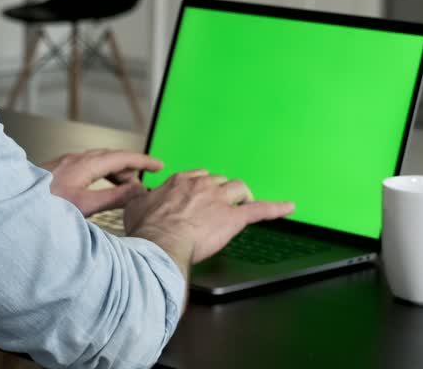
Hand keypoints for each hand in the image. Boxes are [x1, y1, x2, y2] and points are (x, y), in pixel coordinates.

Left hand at [41, 149, 162, 216]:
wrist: (11, 204)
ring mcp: (64, 163)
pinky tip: (98, 187)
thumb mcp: (85, 206)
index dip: (142, 161)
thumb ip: (113, 198)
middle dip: (130, 167)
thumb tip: (137, 190)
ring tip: (125, 187)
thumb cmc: (44, 209)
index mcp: (84, 165)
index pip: (121, 157)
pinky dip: (100, 174)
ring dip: (114, 171)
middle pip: (110, 157)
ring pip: (97, 161)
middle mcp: (74, 159)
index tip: (159, 165)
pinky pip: (86, 166)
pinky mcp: (56, 170)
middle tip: (145, 180)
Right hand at [125, 170, 294, 264]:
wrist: (161, 245)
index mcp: (180, 181)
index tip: (200, 195)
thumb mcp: (134, 208)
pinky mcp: (233, 218)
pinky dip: (276, 208)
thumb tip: (137, 197)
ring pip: (238, 189)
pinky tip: (288, 208)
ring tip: (244, 205)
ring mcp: (219, 200)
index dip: (201, 188)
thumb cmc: (147, 230)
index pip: (197, 177)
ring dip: (242, 197)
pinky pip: (259, 210)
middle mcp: (201, 186)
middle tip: (218, 206)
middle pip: (219, 181)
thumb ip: (140, 199)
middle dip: (221, 192)